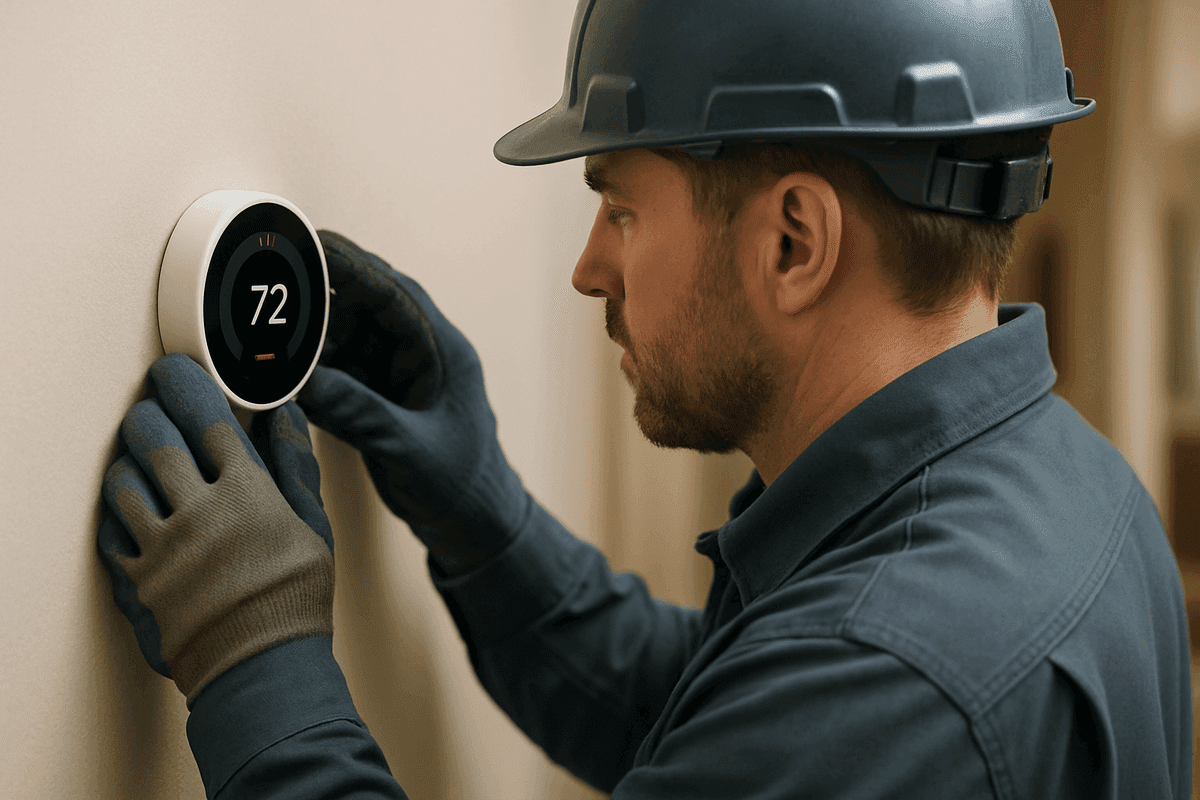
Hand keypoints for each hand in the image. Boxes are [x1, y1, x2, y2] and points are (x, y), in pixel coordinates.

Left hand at [97, 353, 334, 705]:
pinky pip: (110, 532)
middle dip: (149, 413)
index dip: (187, 384)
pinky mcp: (137, 580)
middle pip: (156, 439)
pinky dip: (115, 513)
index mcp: (248, 493)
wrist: (263, 667)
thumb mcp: (312, 525)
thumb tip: (285, 416)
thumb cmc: (294, 598)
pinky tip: (131, 507)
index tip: (176, 371)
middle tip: (152, 408)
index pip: (208, 417)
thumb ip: (294, 466)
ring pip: (123, 481)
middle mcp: (200, 512)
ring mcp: (163, 547)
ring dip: (126, 460)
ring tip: (138, 458)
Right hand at [296, 230, 528, 574]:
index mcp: (442, 350)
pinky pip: (342, 367)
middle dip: (321, 294)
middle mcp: (421, 352)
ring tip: (270, 333)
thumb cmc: (462, 484)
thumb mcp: (407, 448)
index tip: (308, 245)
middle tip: (271, 283)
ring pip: (348, 334)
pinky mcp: (382, 396)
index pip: (392, 292)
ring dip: (313, 333)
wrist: (474, 524)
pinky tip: (285, 370)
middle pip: (365, 305)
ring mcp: (400, 373)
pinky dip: (314, 367)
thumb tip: (302, 378)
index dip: (350, 266)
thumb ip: (357, 412)